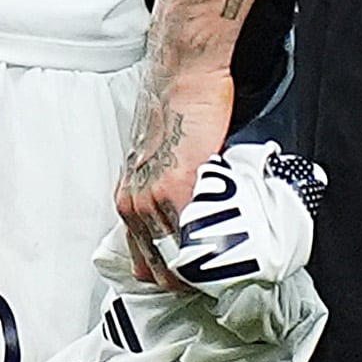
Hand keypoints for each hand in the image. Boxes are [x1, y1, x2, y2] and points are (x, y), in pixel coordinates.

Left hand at [116, 65, 236, 289]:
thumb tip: (192, 218)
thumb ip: (166, 194)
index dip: (171, 276)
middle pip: (159, 270)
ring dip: (204, 266)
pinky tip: (231, 244)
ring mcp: (155, 199)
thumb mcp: (156, 164)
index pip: (143, 262)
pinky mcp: (179, 186)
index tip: (195, 277)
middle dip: (188, 280)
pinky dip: (214, 244)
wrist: (183, 82)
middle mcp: (135, 205)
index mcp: (129, 201)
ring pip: (177, 259)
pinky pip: (195, 233)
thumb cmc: (174, 115)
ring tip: (229, 262)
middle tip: (216, 275)